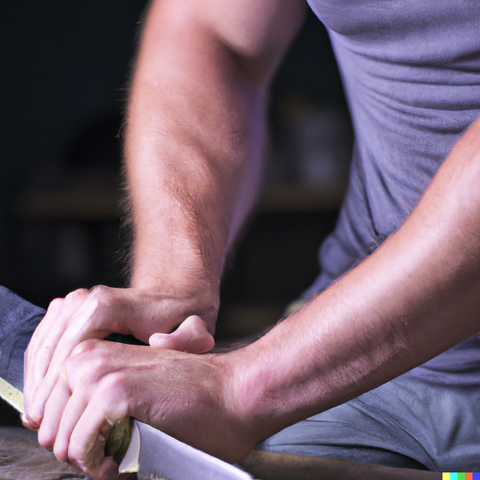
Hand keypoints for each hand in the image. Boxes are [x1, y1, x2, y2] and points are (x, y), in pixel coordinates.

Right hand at [23, 286, 215, 430]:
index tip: (51, 417)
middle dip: (43, 390)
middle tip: (40, 426)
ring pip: (44, 345)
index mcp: (106, 306)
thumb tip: (159, 342)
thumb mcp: (193, 329)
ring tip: (37, 416)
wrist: (171, 294)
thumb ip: (185, 338)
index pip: (70, 351)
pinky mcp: (71, 307)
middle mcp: (86, 299)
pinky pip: (45, 338)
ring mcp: (76, 301)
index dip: (56, 387)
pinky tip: (40, 391)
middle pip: (52, 350)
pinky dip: (39, 365)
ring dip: (36, 380)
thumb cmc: (179, 316)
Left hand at [34, 339, 252, 479]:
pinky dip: (94, 464)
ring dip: (83, 459)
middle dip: (72, 449)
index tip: (92, 450)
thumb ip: (97, 403)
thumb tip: (58, 435)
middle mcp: (92, 357)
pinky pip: (80, 444)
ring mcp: (102, 372)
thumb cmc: (192, 399)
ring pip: (61, 435)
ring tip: (110, 464)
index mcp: (94, 354)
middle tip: (103, 460)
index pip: (50, 406)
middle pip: (50, 421)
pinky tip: (116, 465)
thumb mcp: (134, 393)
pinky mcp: (116, 392)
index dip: (66, 435)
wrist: (232, 393)